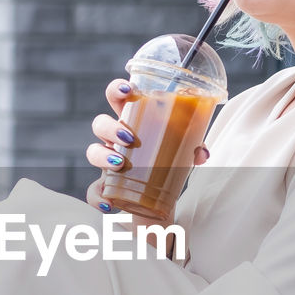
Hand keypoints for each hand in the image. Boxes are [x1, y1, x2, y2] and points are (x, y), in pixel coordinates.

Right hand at [85, 78, 209, 211]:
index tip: (128, 90)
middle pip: (100, 123)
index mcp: (132, 122)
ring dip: (102, 156)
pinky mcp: (104, 186)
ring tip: (119, 164)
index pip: (117, 98)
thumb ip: (192, 149)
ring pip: (92, 152)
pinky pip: (92, 191)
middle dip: (110, 127)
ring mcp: (107, 162)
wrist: (157, 200)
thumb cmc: (166, 165)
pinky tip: (108, 204)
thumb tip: (201, 152)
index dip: (117, 90)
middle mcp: (115, 140)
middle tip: (129, 138)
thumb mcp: (181, 154)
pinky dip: (97, 197)